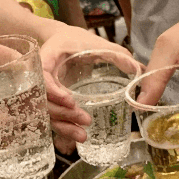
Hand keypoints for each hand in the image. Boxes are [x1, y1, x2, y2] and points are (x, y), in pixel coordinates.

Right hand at [40, 26, 132, 153]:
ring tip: (83, 136)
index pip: (42, 78)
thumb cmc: (75, 40)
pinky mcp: (52, 102)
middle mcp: (41, 78)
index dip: (53, 92)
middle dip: (64, 114)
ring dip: (64, 127)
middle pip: (45, 101)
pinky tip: (77, 137)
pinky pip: (54, 118)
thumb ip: (113, 53)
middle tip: (86, 119)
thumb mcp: (92, 42)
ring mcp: (45, 92)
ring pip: (48, 114)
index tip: (70, 101)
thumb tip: (137, 68)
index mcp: (47, 59)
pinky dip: (64, 129)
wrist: (61, 40)